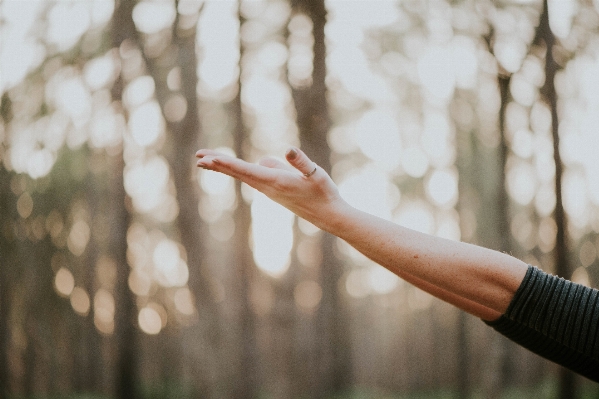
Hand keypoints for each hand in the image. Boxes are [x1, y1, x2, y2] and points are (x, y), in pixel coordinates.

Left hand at [195, 147, 348, 230]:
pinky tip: (233, 166)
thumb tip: (287, 150)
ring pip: (243, 175)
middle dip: (217, 164)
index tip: (209, 159)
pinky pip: (251, 176)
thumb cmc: (324, 193)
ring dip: (224, 167)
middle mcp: (268, 187)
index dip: (226, 163)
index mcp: (275, 181)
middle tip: (198, 158)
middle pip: (238, 173)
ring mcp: (269, 190)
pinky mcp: (274, 190)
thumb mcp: (316, 174)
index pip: (246, 170)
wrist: (328, 215)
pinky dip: (237, 170)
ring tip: (206, 160)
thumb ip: (301, 162)